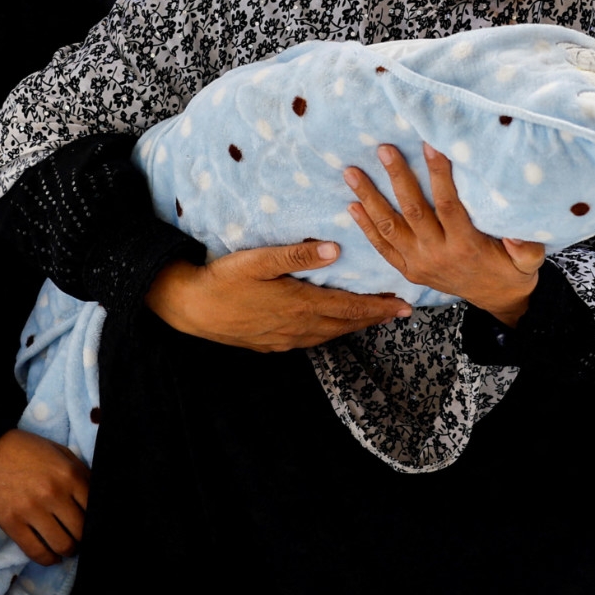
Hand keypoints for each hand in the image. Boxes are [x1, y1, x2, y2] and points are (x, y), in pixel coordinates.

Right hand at [0, 429, 89, 566]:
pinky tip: (51, 558)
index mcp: (70, 475)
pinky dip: (47, 560)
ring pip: (62, 545)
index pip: (95, 508)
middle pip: (81, 530)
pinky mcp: (12, 523)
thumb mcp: (60, 452)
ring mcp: (32, 510)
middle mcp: (54, 494)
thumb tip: (97, 498)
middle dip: (83, 539)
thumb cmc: (26, 450)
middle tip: (80, 539)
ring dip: (67, 551)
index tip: (93, 525)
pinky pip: (36, 551)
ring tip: (66, 549)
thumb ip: (81, 473)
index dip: (96, 521)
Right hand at [147, 240, 411, 350]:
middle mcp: (298, 327)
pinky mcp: (272, 345)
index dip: (379, 308)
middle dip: (373, 318)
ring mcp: (285, 339)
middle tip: (399, 312)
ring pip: (330, 335)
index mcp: (300, 304)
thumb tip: (336, 249)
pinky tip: (330, 327)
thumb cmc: (223, 279)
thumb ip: (298, 255)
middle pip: (345, 324)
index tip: (404, 307)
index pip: (350, 308)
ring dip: (353, 326)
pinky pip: (311, 341)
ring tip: (372, 318)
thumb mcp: (260, 260)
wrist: (190, 308)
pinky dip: (330, 333)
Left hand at [346, 143, 544, 325]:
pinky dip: (365, 227)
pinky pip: (382, 248)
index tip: (429, 145)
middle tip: (383, 150)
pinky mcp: (409, 270)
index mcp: (466, 246)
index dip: (439, 174)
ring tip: (352, 173)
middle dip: (397, 178)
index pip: (448, 205)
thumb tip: (517, 232)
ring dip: (369, 198)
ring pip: (389, 227)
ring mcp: (419, 263)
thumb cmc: (512, 271)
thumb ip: (526, 248)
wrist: (496, 300)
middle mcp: (437, 254)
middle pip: (412, 211)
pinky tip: (352, 205)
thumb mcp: (528, 262)